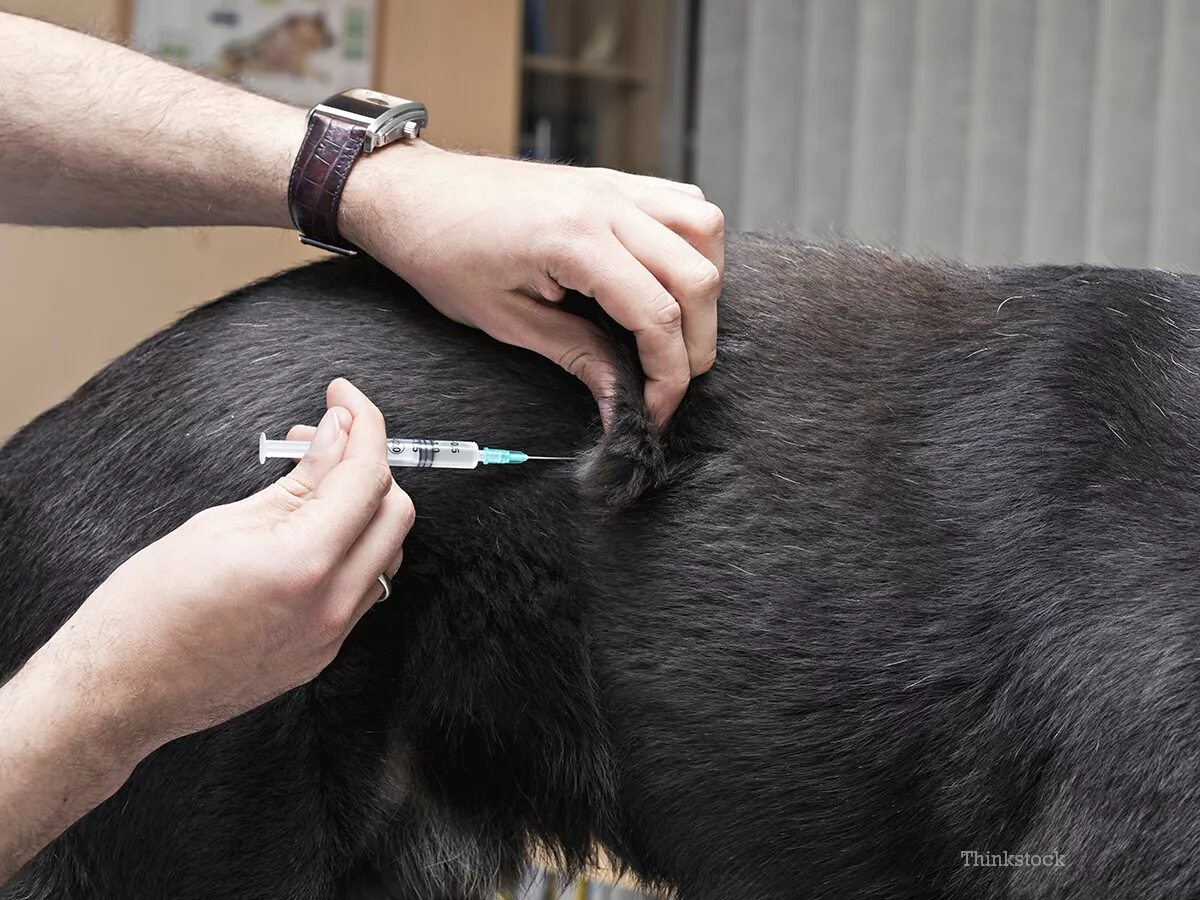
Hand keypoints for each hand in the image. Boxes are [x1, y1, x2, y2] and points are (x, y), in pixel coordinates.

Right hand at [43, 378, 412, 754]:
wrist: (118, 694)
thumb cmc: (146, 609)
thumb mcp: (219, 524)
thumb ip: (296, 481)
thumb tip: (337, 437)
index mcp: (305, 564)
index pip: (366, 476)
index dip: (363, 424)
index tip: (344, 398)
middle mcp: (332, 605)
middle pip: (393, 512)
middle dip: (367, 464)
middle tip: (320, 438)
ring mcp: (331, 636)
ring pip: (386, 552)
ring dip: (363, 508)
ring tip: (308, 483)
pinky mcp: (322, 654)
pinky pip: (363, 588)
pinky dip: (351, 548)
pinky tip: (309, 531)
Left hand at [339, 143, 724, 425]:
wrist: (412, 193)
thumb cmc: (440, 251)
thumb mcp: (503, 320)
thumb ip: (574, 356)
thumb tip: (618, 399)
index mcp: (574, 239)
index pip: (657, 314)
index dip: (668, 374)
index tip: (655, 408)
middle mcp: (606, 203)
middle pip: (697, 276)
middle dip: (695, 342)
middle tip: (668, 381)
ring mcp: (613, 185)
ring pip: (705, 229)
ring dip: (702, 286)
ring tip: (675, 327)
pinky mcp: (611, 179)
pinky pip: (682, 202)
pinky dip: (690, 244)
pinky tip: (665, 276)